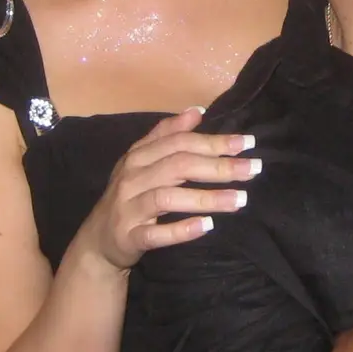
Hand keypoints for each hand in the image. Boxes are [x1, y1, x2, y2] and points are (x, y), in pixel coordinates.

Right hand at [74, 108, 258, 270]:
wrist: (99, 241)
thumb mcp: (142, 161)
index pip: (179, 143)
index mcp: (138, 156)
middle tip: (253, 169)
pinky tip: (208, 226)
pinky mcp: (129, 236)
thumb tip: (197, 111)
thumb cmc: (129, 196)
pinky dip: (182, 230)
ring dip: (207, 198)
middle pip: (178, 166)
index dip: (213, 141)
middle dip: (219, 166)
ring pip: (169, 198)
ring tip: (239, 200)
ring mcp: (128, 208)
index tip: (247, 143)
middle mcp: (132, 178)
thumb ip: (167, 135)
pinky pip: (157, 234)